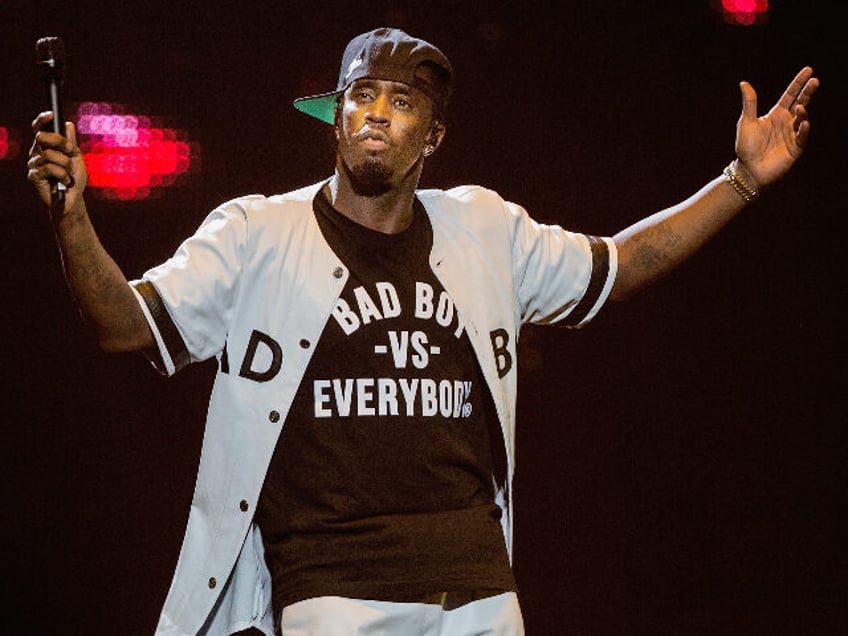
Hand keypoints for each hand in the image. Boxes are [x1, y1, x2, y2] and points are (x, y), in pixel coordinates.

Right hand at [27, 111, 87, 214]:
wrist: (73, 200)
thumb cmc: (74, 179)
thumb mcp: (76, 158)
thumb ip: (71, 142)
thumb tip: (68, 124)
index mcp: (45, 147)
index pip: (39, 129)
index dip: (42, 120)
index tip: (51, 114)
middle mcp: (36, 153)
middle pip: (42, 137)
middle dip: (60, 142)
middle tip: (71, 151)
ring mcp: (33, 164)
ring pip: (49, 154)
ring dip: (65, 164)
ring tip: (69, 175)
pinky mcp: (33, 176)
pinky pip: (49, 168)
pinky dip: (63, 175)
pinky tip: (65, 182)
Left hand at [735, 67, 818, 189]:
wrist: (747, 170)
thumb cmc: (746, 147)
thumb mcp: (746, 122)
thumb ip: (749, 103)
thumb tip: (744, 83)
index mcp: (776, 114)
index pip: (791, 94)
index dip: (799, 83)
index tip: (808, 70)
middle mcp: (786, 122)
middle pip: (801, 103)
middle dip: (808, 92)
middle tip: (815, 80)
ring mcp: (792, 135)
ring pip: (802, 119)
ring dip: (803, 112)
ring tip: (800, 107)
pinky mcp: (795, 148)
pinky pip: (802, 137)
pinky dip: (803, 129)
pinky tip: (803, 122)